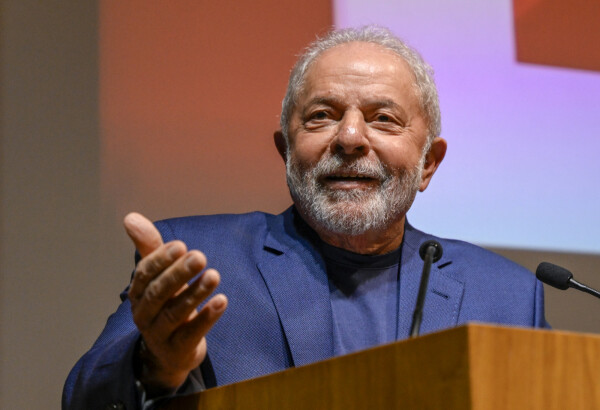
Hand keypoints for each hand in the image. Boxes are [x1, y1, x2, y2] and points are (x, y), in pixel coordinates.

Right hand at [123, 212, 226, 393]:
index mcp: (138, 293)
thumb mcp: (158, 277)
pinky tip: (222, 301)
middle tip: (200, 256)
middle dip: (179, 273)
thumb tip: (130, 217)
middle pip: (159, 293)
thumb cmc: (165, 305)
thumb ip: (150, 248)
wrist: (169, 353)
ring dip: (196, 293)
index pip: (145, 274)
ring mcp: (159, 334)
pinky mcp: (178, 349)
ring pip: (175, 313)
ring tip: (214, 276)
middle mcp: (144, 313)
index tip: (181, 245)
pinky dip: (207, 317)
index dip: (161, 259)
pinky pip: (191, 333)